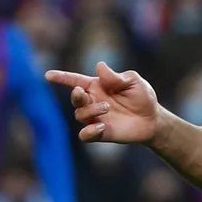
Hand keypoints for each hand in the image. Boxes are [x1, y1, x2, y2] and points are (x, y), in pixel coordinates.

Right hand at [46, 62, 161, 144]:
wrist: (153, 119)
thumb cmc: (142, 97)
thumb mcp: (133, 82)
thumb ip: (116, 77)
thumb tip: (99, 67)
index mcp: (97, 86)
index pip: (75, 81)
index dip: (61, 78)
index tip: (48, 75)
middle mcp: (92, 102)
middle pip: (75, 98)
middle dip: (76, 95)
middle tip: (84, 93)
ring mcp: (95, 118)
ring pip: (80, 115)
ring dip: (90, 111)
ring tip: (107, 108)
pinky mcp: (100, 133)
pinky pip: (85, 135)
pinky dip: (89, 131)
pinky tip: (101, 126)